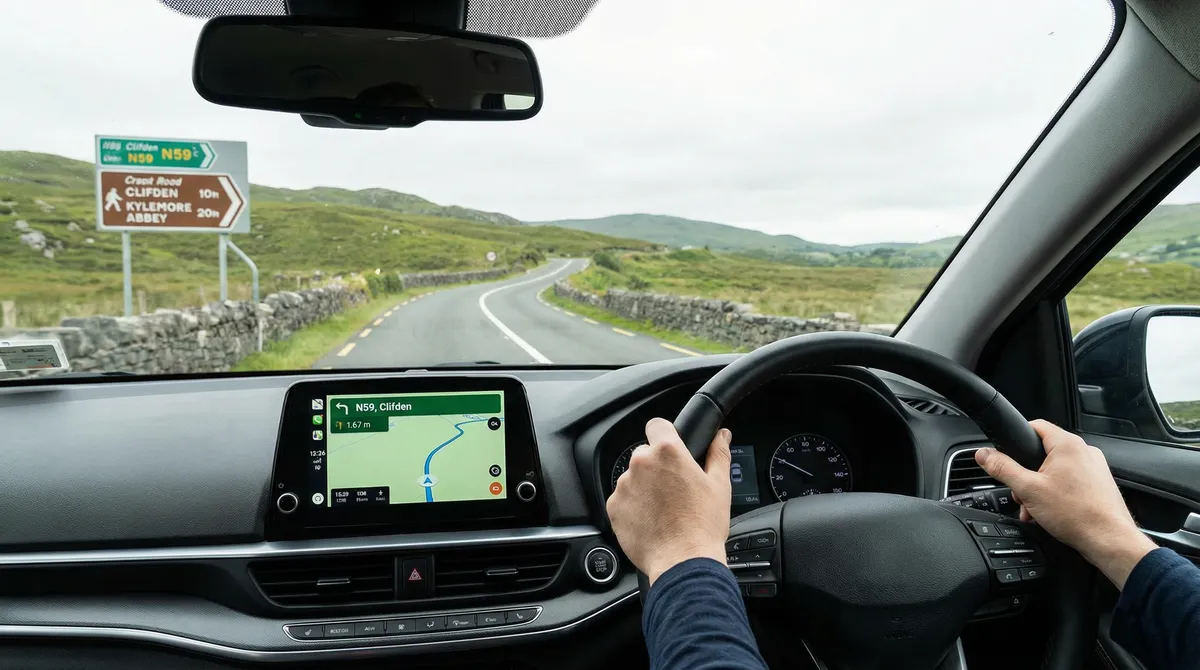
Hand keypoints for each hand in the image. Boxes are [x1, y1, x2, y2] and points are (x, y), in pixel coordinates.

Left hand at [606, 418, 732, 584]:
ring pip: (633, 478)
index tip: (670, 447)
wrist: (683, 561)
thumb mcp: (719, 485)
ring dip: (644, 487)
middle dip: (657, 467)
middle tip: (673, 489)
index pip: (657, 425)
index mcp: (667, 453)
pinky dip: (633, 507)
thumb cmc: (703, 525)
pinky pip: (622, 499)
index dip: (664, 434)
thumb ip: (718, 454)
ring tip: (663, 509)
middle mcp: (641, 464)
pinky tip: (651, 520)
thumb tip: (722, 436)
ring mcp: (624, 486)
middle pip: (645, 454)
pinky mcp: (614, 507)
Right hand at [975, 419, 1157, 587]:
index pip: (1035, 426)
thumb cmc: (1076, 514)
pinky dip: (1057, 493)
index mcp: (1068, 445)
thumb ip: (1002, 468)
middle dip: (1027, 474)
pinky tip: (1050, 513)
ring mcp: (1095, 468)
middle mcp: (1085, 451)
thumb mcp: (1028, 490)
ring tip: (1035, 509)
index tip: (1006, 455)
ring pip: (1056, 470)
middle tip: (1022, 493)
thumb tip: (984, 455)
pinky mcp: (1099, 484)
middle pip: (1044, 452)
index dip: (1017, 440)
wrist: (1109, 540)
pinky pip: (1070, 481)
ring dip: (1040, 487)